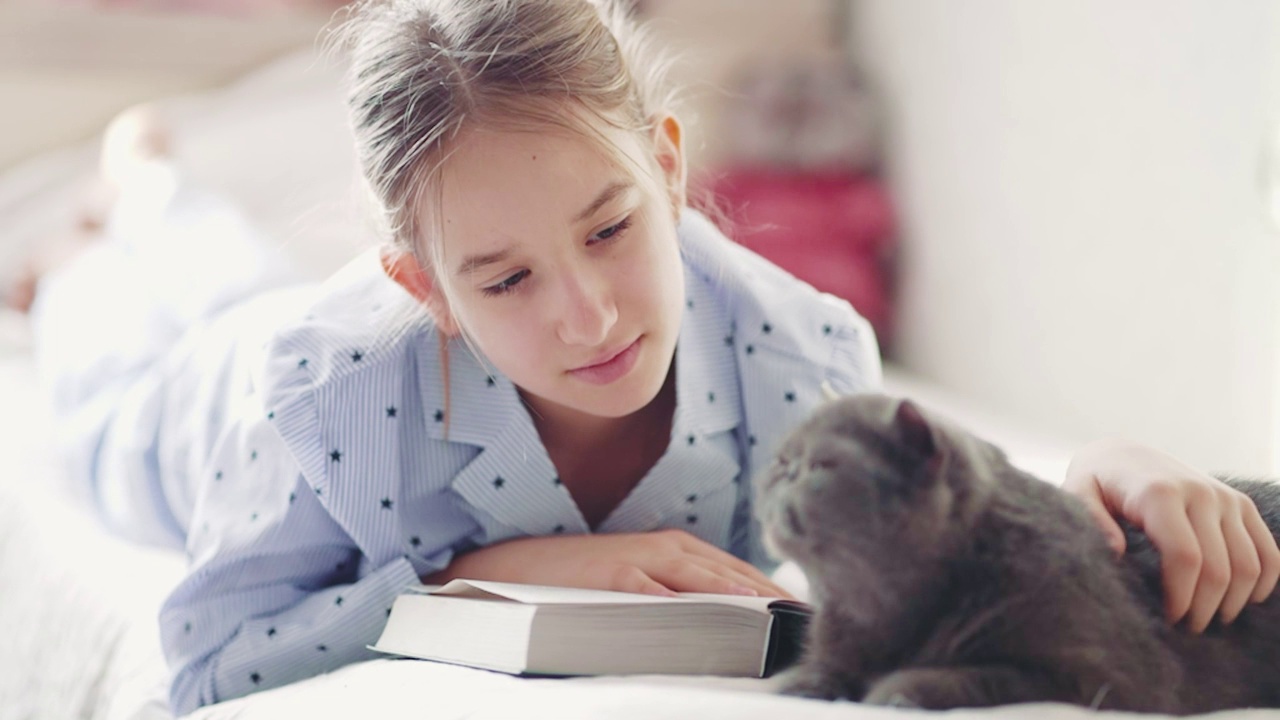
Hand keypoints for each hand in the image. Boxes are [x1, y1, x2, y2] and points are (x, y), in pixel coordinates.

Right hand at [424, 529, 794, 598]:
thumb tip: (725, 621)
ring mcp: (641, 561)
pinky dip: (692, 611)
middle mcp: (665, 548)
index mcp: (674, 546)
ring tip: (781, 624)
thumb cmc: (578, 581)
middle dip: (772, 600)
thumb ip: (676, 595)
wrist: (512, 568)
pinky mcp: (616, 579)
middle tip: (809, 623)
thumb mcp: (634, 582)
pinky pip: (662, 597)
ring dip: (745, 604)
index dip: (775, 593)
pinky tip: (717, 626)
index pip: (739, 571)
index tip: (808, 615)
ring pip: (706, 583)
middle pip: (733, 576)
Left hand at [1063, 437, 1279, 631]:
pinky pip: (1268, 551)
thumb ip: (1090, 519)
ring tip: (1210, 618)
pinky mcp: (1240, 503)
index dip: (1181, 597)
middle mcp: (1199, 493)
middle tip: (1187, 629)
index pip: (1185, 557)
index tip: (1168, 620)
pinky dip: (1263, 581)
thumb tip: (1116, 551)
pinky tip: (1243, 600)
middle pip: (1218, 568)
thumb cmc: (1097, 482)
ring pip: (1249, 564)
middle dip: (1205, 608)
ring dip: (1234, 601)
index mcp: (1159, 493)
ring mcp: (1225, 498)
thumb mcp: (1078, 492)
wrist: (1125, 454)